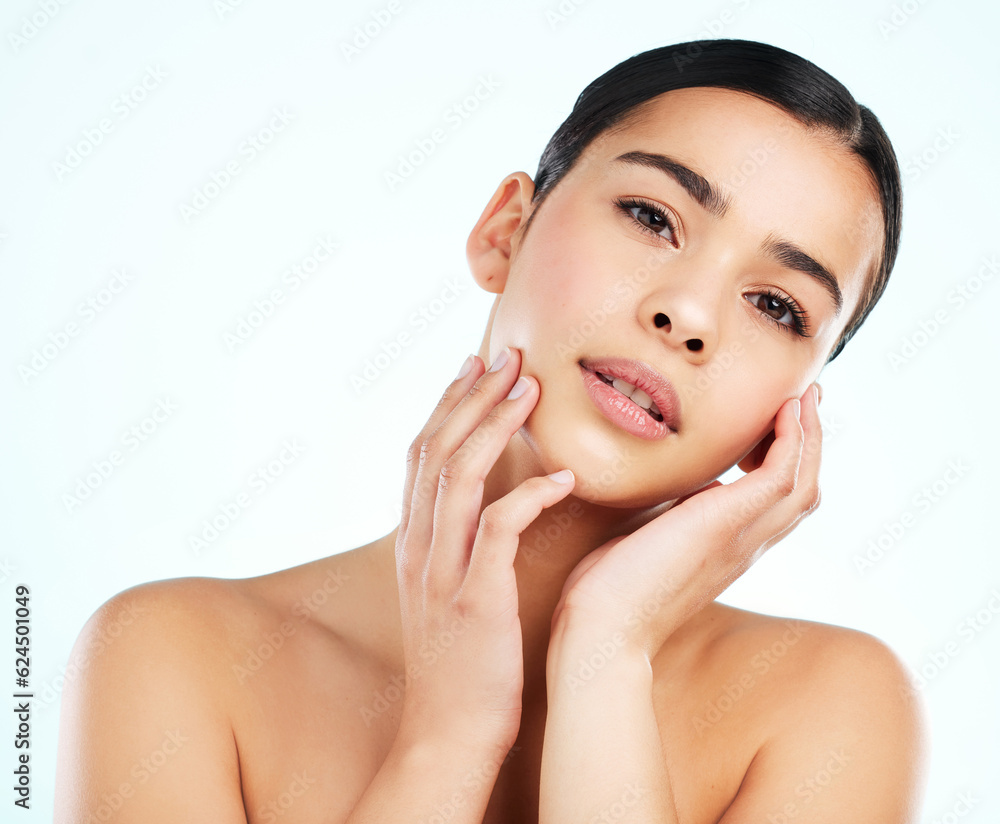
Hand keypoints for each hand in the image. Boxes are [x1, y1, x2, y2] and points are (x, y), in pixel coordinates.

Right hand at [394, 346, 575, 748]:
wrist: (447, 734)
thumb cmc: (462, 662)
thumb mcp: (449, 593)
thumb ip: (460, 546)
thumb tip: (487, 507)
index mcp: (415, 542)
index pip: (423, 455)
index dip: (448, 404)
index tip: (475, 366)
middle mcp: (421, 547)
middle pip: (437, 450)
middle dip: (472, 396)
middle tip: (507, 354)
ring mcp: (443, 572)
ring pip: (460, 477)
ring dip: (494, 426)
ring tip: (530, 388)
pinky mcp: (475, 600)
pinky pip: (499, 533)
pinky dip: (527, 497)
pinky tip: (561, 476)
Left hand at [549, 384, 822, 660]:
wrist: (603, 629)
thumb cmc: (608, 592)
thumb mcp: (644, 542)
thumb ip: (666, 520)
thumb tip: (667, 500)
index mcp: (727, 548)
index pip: (776, 503)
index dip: (786, 461)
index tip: (778, 422)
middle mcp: (745, 545)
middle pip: (803, 490)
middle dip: (808, 442)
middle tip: (804, 399)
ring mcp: (742, 536)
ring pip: (803, 482)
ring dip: (808, 434)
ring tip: (802, 396)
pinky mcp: (726, 523)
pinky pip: (781, 476)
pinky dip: (792, 441)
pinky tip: (784, 411)